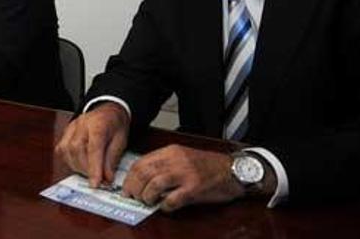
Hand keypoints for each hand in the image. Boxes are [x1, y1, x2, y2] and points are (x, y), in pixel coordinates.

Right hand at [55, 102, 129, 186]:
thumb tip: (106, 179)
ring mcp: (71, 127)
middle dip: (86, 169)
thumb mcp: (121, 141)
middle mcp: (81, 124)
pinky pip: (62, 150)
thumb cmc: (115, 125)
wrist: (107, 110)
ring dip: (78, 166)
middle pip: (77, 150)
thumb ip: (112, 159)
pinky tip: (80, 164)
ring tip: (90, 172)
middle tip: (98, 179)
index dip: (94, 167)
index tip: (95, 184)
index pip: (93, 147)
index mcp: (98, 124)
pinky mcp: (65, 132)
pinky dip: (70, 160)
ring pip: (67, 151)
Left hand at [121, 145, 244, 211]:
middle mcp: (176, 160)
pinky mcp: (194, 188)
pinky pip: (172, 200)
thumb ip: (163, 164)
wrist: (233, 170)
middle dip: (133, 188)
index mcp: (170, 151)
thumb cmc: (208, 166)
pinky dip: (165, 206)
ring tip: (148, 202)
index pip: (141, 162)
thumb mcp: (182, 157)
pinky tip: (166, 206)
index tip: (126, 188)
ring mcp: (185, 174)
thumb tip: (143, 179)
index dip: (130, 178)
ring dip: (147, 197)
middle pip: (143, 174)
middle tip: (133, 197)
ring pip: (154, 186)